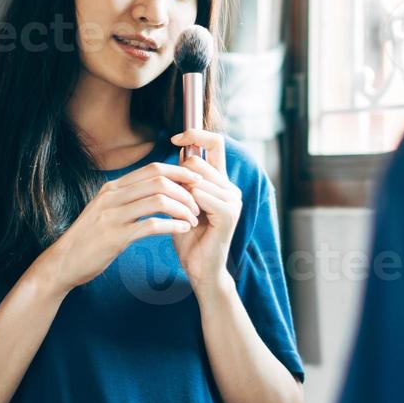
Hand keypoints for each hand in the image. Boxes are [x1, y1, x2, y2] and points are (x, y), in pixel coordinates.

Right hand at [35, 162, 202, 294]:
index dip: (179, 173)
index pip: (153, 168)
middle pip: (159, 180)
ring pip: (158, 200)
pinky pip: (151, 225)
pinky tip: (183, 230)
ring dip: (182, 208)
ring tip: (193, 219)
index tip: (195, 183)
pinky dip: (172, 225)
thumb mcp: (106, 210)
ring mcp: (112, 216)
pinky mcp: (115, 237)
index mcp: (113, 187)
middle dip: (185, 190)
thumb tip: (155, 190)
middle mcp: (112, 196)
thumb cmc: (89, 239)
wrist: (63, 263)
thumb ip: (127, 198)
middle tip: (199, 203)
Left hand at [169, 129, 242, 293]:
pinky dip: (188, 205)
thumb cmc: (188, 236)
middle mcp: (230, 187)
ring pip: (196, 179)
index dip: (196, 134)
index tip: (174, 138)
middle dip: (177, 176)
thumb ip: (184, 178)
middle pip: (197, 161)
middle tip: (170, 198)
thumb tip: (180, 150)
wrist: (199, 268)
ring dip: (180, 194)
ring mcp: (233, 200)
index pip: (215, 143)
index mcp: (220, 181)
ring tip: (179, 214)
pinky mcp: (229, 214)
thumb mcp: (182, 201)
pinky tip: (187, 220)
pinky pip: (202, 195)